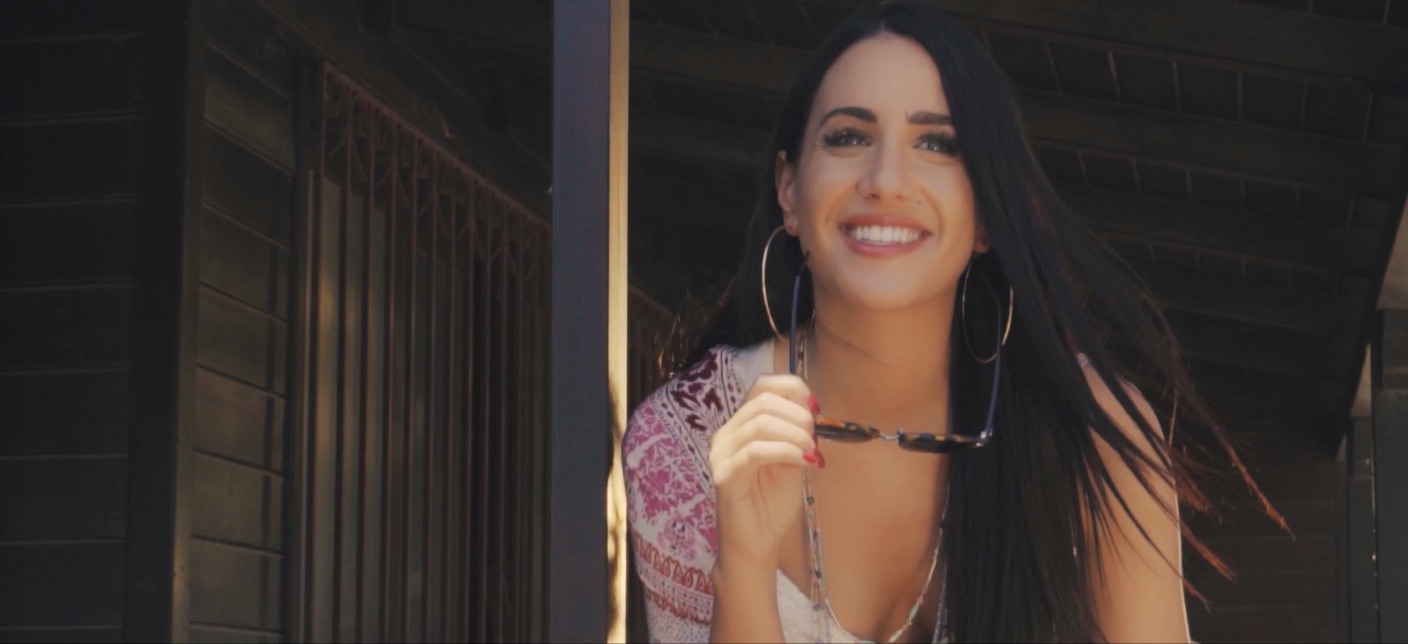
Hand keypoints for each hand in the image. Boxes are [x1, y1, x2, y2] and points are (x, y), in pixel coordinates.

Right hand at [708, 374, 818, 571]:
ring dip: (796, 434)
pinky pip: (756, 451)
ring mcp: (721, 453)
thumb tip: (813, 411)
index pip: (762, 385)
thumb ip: (797, 433)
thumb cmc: (772, 503)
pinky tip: (804, 462)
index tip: (816, 409)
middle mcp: (726, 434)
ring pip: (760, 423)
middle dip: (798, 416)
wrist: (757, 543)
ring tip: (812, 453)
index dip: (792, 388)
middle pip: (763, 401)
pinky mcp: (724, 475)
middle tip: (815, 440)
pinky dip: (787, 451)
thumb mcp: (791, 459)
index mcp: (741, 425)